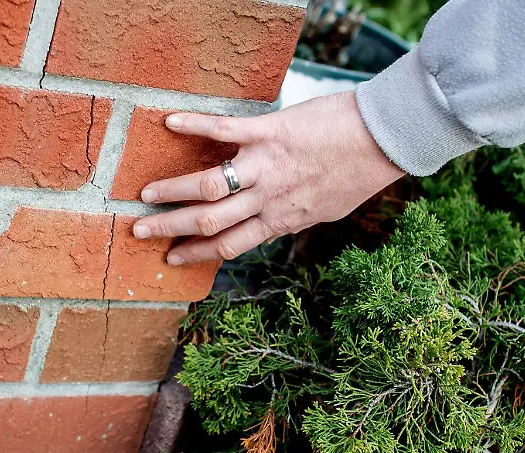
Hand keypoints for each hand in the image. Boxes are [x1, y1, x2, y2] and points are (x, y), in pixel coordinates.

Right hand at [132, 91, 405, 264]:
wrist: (385, 139)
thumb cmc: (359, 173)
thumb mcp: (325, 209)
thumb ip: (293, 216)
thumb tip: (274, 223)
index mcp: (281, 219)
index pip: (228, 246)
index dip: (196, 255)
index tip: (171, 258)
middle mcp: (268, 198)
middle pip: (209, 221)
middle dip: (170, 229)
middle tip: (140, 230)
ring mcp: (266, 166)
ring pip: (208, 186)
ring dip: (173, 190)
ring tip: (147, 192)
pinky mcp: (269, 131)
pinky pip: (225, 131)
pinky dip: (195, 126)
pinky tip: (171, 122)